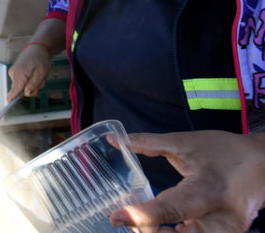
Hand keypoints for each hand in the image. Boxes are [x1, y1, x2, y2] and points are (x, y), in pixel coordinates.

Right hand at [7, 43, 50, 100]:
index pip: (14, 90)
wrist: (36, 47)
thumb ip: (33, 85)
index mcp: (19, 74)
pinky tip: (34, 73)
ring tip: (38, 74)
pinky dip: (30, 80)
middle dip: (33, 88)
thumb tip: (26, 94)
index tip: (7, 105)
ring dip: (33, 83)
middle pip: (21, 90)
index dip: (12, 99)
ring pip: (23, 86)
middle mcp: (13, 74)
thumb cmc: (39, 58)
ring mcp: (14, 73)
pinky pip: (23, 81)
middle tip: (40, 80)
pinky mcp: (16, 72)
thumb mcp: (41, 73)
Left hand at [110, 131, 264, 232]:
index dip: (143, 215)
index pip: (173, 208)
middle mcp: (222, 216)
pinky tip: (161, 229)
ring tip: (143, 226)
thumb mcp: (186, 143)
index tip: (118, 218)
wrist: (264, 164)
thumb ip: (149, 144)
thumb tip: (114, 141)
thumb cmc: (225, 151)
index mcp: (209, 188)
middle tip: (129, 224)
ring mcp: (228, 231)